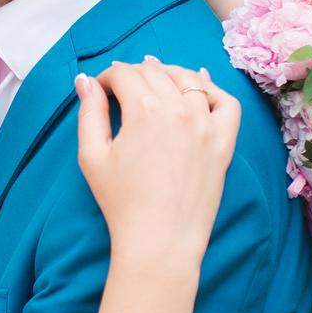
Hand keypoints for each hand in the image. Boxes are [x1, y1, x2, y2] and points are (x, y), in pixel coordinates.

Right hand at [75, 56, 239, 266]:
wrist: (160, 240)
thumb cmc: (122, 202)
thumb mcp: (93, 156)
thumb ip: (89, 113)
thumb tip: (86, 81)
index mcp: (143, 110)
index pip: (124, 74)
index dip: (107, 77)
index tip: (101, 90)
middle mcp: (178, 110)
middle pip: (154, 72)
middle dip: (134, 73)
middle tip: (123, 86)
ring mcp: (206, 124)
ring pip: (188, 79)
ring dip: (168, 73)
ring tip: (155, 80)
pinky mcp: (224, 142)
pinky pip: (226, 102)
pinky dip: (213, 89)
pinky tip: (199, 88)